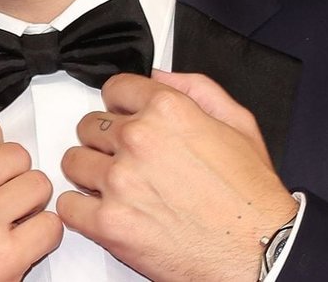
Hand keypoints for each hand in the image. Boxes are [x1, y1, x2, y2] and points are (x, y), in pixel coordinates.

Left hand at [57, 70, 297, 281]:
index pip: (114, 88)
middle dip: (105, 139)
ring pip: (74, 161)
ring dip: (90, 171)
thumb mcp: (237, 123)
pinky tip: (103, 209)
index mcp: (168, 110)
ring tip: (116, 185)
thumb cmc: (251, 195)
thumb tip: (159, 76)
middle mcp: (139, 140)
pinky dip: (80, 208)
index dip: (121, 105)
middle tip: (126, 158)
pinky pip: (68, 205)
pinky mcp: (109, 224)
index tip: (124, 118)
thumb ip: (196, 88)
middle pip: (89, 125)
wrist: (259, 252)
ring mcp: (120, 182)